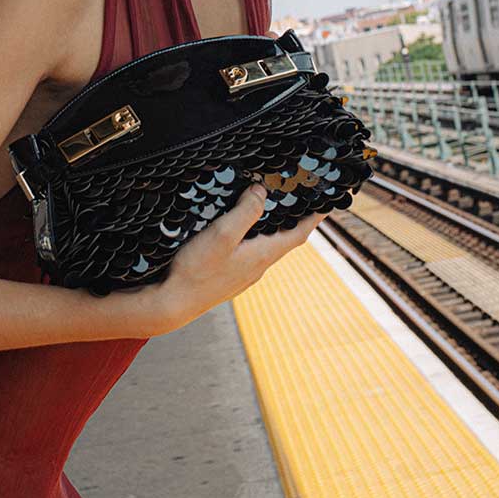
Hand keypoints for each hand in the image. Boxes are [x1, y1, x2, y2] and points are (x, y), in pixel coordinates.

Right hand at [135, 183, 327, 337]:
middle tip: (300, 200)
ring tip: (272, 210)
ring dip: (272, 229)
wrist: (170, 305)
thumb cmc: (196, 271)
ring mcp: (243, 275)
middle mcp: (258, 268)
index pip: (299, 233)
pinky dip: (253, 238)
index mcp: (263, 256)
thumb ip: (245, 212)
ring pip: (266, 247)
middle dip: (294, 220)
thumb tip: (262, 191)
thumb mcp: (222, 234)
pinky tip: (240, 232)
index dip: (314, 217)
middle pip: (284, 240)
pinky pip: (249, 254)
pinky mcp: (228, 278)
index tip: (328, 203)